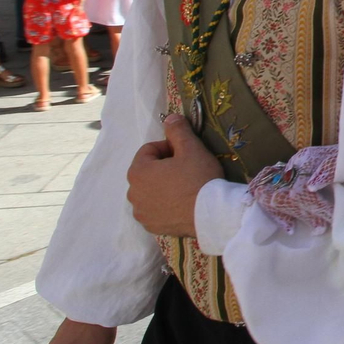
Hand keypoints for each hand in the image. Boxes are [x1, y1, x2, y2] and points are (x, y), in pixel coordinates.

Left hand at [125, 114, 222, 237]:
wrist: (210, 214)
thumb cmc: (199, 178)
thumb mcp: (192, 148)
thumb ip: (177, 130)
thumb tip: (170, 117)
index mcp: (138, 171)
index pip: (149, 150)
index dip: (168, 147)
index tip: (186, 153)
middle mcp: (133, 192)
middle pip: (147, 171)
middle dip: (163, 168)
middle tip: (187, 170)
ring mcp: (141, 212)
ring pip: (149, 191)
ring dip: (162, 187)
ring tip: (184, 188)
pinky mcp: (151, 226)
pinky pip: (154, 210)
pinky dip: (163, 205)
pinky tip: (181, 204)